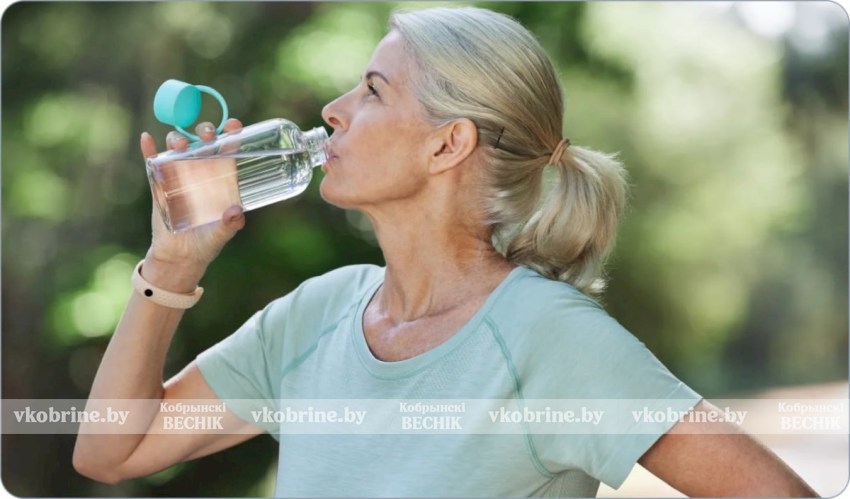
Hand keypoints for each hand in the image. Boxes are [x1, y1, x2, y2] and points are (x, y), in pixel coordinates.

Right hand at [140, 119, 244, 269]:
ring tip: (180, 144)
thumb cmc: (206, 243)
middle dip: (205, 132)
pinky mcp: (159, 185)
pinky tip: (146, 138)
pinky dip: (148, 150)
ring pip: (178, 149)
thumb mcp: (221, 234)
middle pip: (203, 143)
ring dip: (178, 140)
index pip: (227, 151)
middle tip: (207, 134)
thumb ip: (230, 225)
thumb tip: (236, 212)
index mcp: (221, 179)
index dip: (231, 135)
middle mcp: (201, 173)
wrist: (179, 257)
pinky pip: (152, 163)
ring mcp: (179, 176)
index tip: (234, 125)